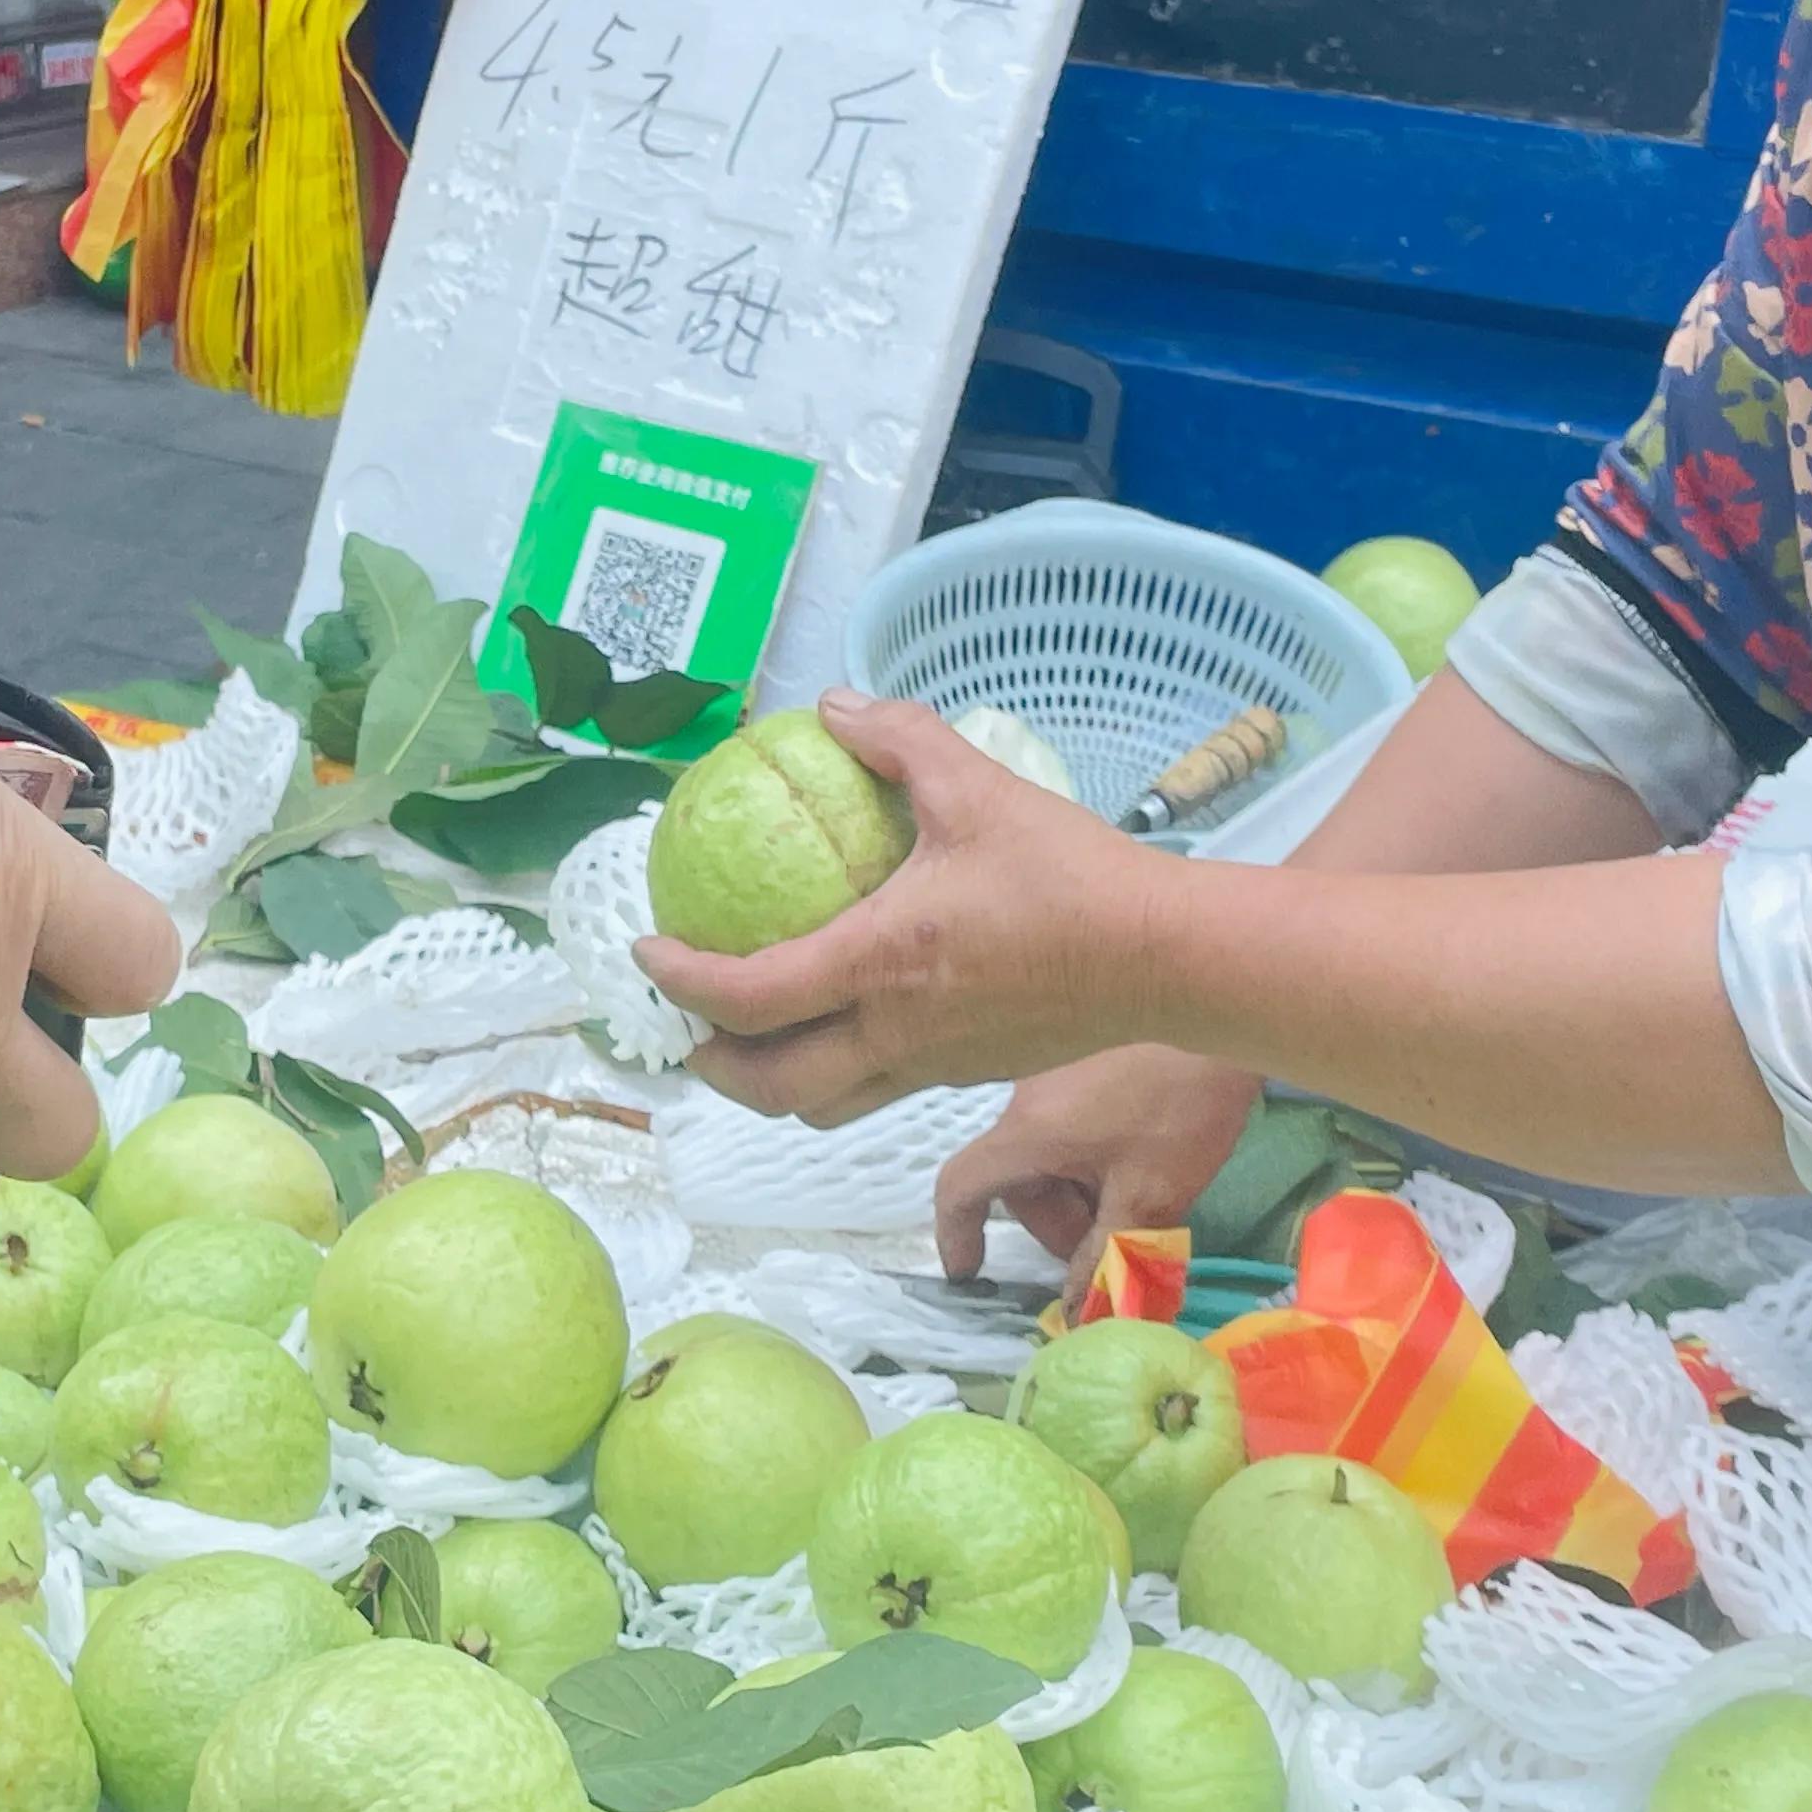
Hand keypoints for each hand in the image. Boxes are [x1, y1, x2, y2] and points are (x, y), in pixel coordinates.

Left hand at [634, 690, 1167, 1126]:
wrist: (1163, 959)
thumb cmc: (1071, 875)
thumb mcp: (976, 787)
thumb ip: (897, 741)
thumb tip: (833, 708)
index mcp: (878, 963)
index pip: (748, 995)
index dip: (682, 982)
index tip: (648, 954)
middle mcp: (893, 1031)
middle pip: (769, 1083)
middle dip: (714, 1065)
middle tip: (689, 1025)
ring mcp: (930, 1063)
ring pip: (822, 1102)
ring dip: (772, 1082)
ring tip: (754, 1039)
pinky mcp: (966, 1073)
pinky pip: (877, 1089)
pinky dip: (836, 1071)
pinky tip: (847, 1021)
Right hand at [932, 1044, 1260, 1296]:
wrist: (1224, 1003)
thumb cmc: (1181, 1104)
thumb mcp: (1150, 1193)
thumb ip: (1109, 1256)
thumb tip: (1079, 1312)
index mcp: (1027, 1133)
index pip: (960, 1188)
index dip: (957, 1235)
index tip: (973, 1273)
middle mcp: (1024, 1100)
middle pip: (1017, 1179)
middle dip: (1056, 1223)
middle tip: (1112, 1245)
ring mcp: (1053, 1074)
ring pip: (1045, 1153)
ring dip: (1078, 1190)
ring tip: (1141, 1199)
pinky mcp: (1084, 1058)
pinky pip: (1067, 1121)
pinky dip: (1089, 1155)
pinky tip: (1144, 1158)